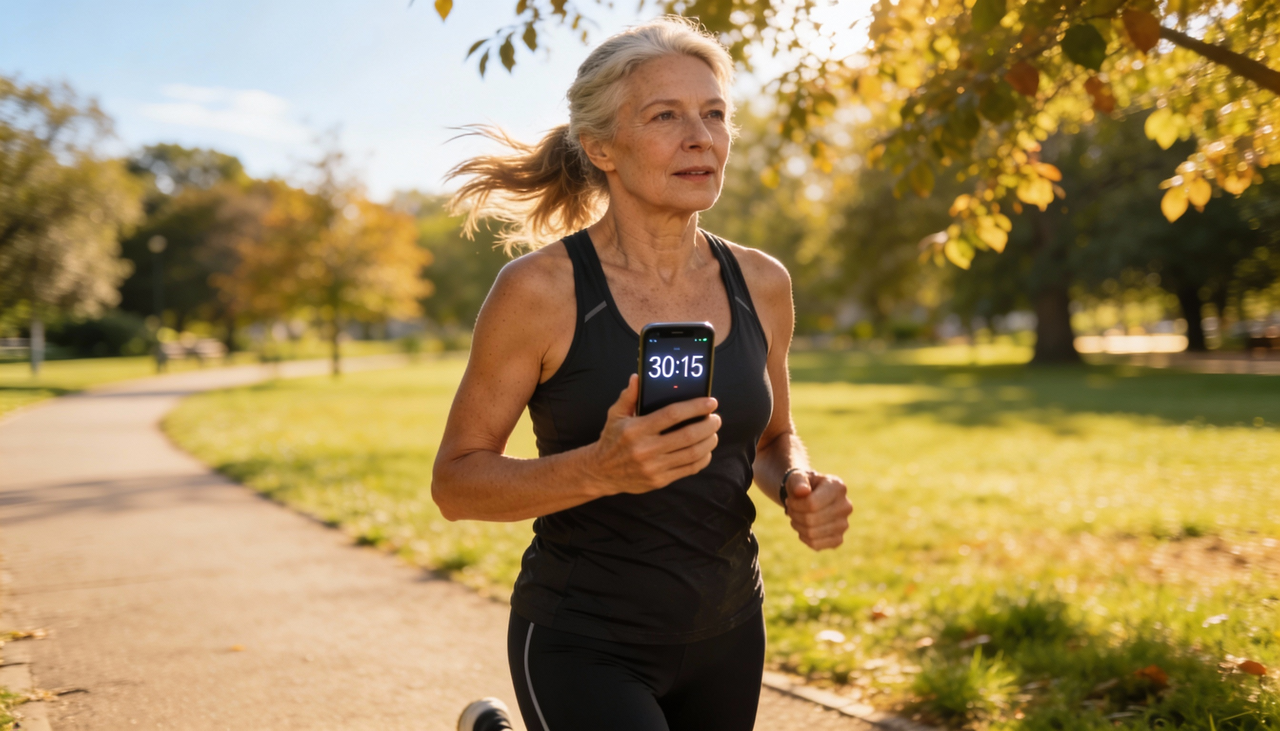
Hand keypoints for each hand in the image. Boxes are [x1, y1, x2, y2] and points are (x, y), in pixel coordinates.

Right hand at [586, 374, 720, 495]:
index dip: (695, 407)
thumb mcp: (615, 415)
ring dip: (709, 441)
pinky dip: (703, 458)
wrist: (601, 472)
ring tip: (713, 432)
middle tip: (715, 418)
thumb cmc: (611, 440)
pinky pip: (689, 469)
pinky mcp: (660, 480)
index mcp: (636, 429)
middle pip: (688, 435)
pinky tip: (706, 449)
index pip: (672, 415)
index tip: (710, 402)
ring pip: (692, 453)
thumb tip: (638, 377)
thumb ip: (629, 396)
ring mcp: (654, 467)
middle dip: (708, 424)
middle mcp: (646, 449)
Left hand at [785, 470, 851, 550]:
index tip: (789, 500)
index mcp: (838, 487)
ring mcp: (844, 524)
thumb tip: (802, 491)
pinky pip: (816, 545)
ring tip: (796, 516)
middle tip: (790, 509)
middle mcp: (845, 506)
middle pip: (811, 520)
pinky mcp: (838, 539)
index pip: (812, 504)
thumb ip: (798, 481)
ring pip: (811, 533)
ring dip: (797, 525)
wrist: (809, 495)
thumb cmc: (803, 485)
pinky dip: (804, 537)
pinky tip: (803, 527)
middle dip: (794, 515)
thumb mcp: (798, 477)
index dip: (795, 505)